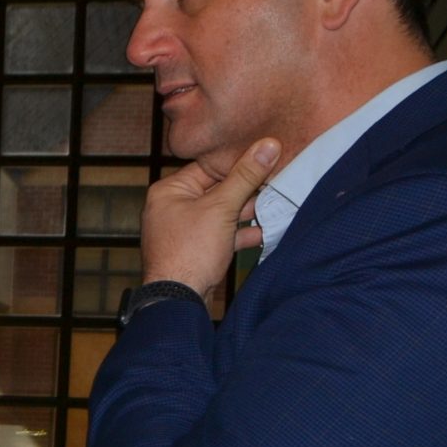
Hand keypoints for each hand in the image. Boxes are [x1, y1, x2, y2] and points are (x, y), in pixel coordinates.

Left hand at [140, 137, 281, 300]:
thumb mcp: (222, 207)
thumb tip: (268, 145)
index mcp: (170, 191)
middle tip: (277, 180)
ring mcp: (185, 231)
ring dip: (248, 211)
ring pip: (222, 214)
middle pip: (217, 190)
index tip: (267, 156)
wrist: (178, 300)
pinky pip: (222, 235)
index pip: (208, 167)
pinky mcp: (197, 250)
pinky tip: (265, 231)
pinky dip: (241, 234)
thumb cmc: (190, 251)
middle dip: (247, 189)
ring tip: (276, 203)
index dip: (238, 162)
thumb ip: (246, 176)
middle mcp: (173, 208)